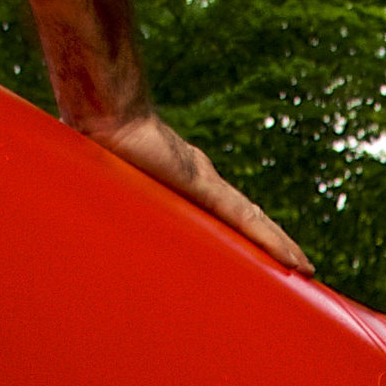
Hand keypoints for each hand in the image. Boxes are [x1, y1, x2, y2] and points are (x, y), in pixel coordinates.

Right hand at [83, 106, 314, 271]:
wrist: (103, 112)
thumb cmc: (98, 148)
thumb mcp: (113, 190)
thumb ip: (116, 204)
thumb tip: (78, 233)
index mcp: (185, 187)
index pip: (227, 217)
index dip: (250, 237)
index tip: (265, 261)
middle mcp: (203, 185)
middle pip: (248, 222)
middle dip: (272, 247)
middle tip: (299, 272)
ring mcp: (208, 187)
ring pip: (256, 224)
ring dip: (282, 248)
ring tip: (307, 270)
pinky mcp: (208, 190)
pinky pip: (248, 222)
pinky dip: (274, 242)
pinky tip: (297, 263)